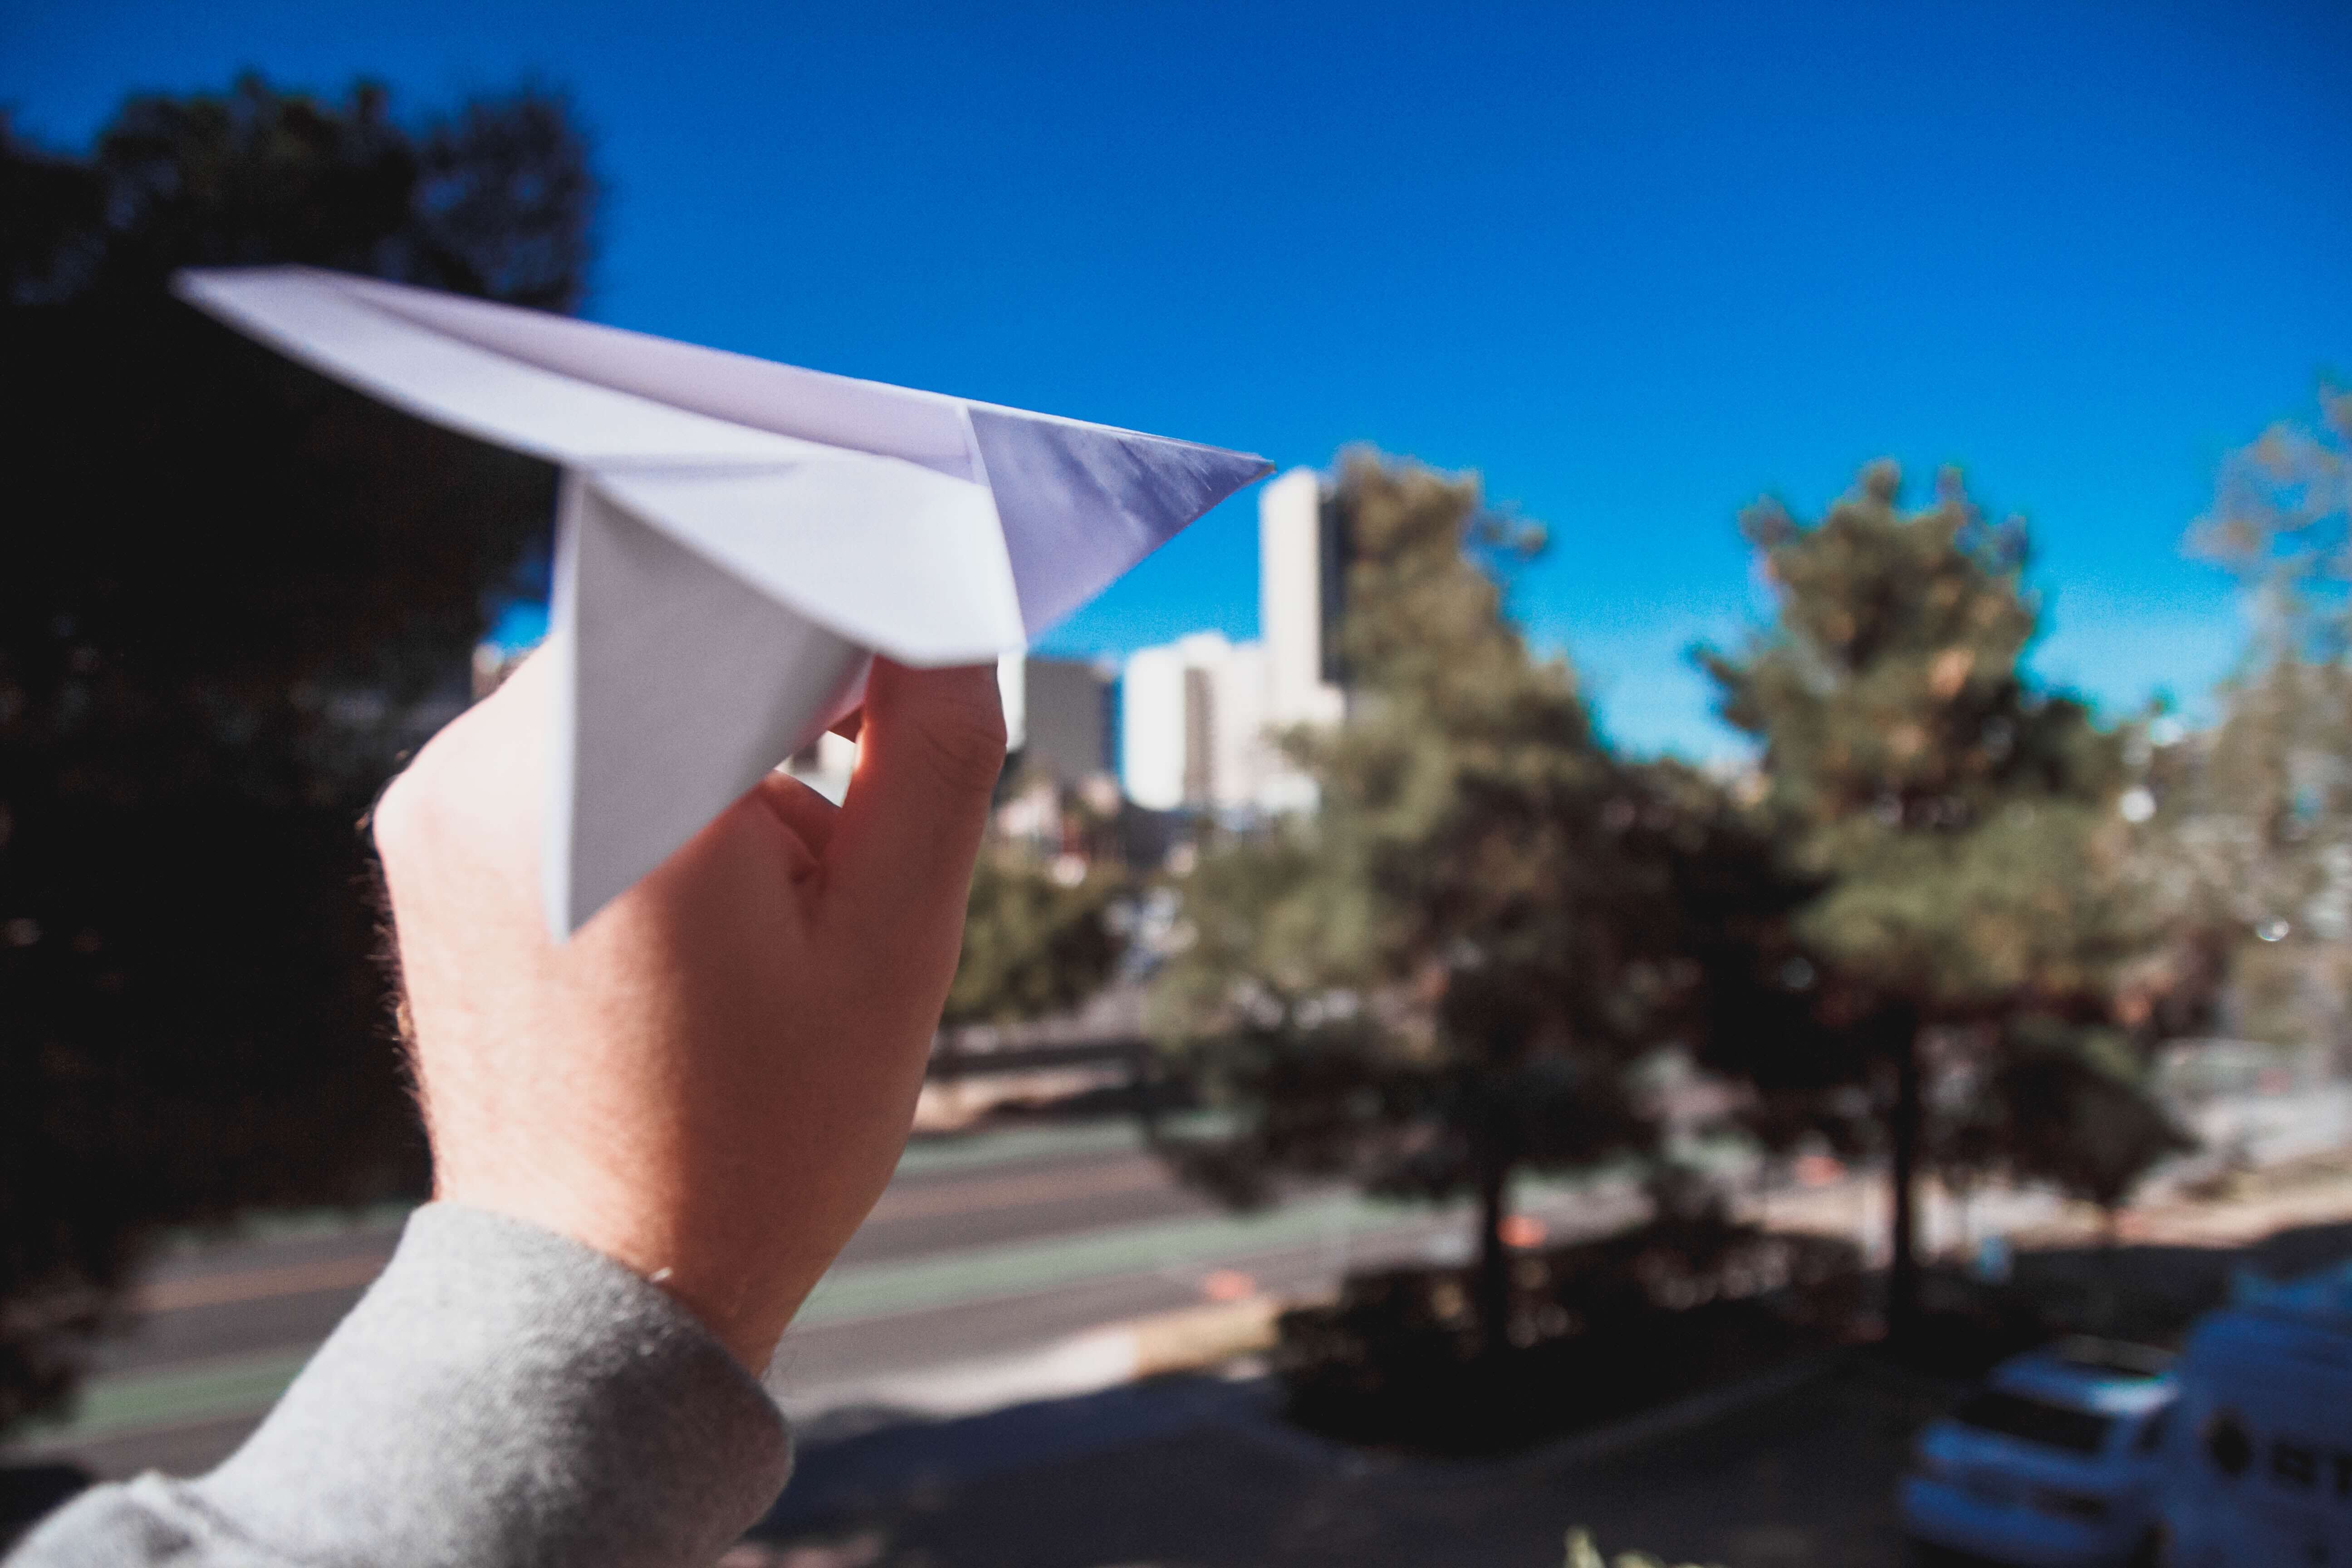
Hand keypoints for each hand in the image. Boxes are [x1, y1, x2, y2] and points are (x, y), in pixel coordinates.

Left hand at [371, 653, 1003, 1371]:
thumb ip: (936, 751)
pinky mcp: (426, 837)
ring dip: (719, 753)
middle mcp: (485, 766)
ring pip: (627, 687)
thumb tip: (945, 616)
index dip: (845, 618)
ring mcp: (436, 801)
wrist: (601, 1287)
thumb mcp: (895, 942)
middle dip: (784, 706)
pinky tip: (695, 916)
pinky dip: (649, 788)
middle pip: (678, 634)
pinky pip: (566, 748)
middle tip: (838, 842)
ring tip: (766, 911)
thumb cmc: (755, 1140)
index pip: (740, 589)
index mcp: (605, 781)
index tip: (897, 693)